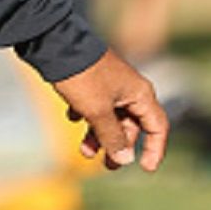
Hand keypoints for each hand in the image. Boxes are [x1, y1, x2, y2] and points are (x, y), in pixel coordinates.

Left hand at [52, 50, 167, 171]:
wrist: (53, 42)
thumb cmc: (81, 76)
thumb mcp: (97, 111)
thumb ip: (112, 137)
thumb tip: (125, 159)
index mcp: (139, 93)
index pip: (157, 126)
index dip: (154, 149)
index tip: (145, 168)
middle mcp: (129, 88)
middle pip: (131, 125)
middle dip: (118, 146)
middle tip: (106, 165)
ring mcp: (109, 83)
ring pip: (110, 116)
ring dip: (99, 135)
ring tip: (83, 151)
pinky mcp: (91, 79)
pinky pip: (93, 104)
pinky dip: (86, 116)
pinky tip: (72, 118)